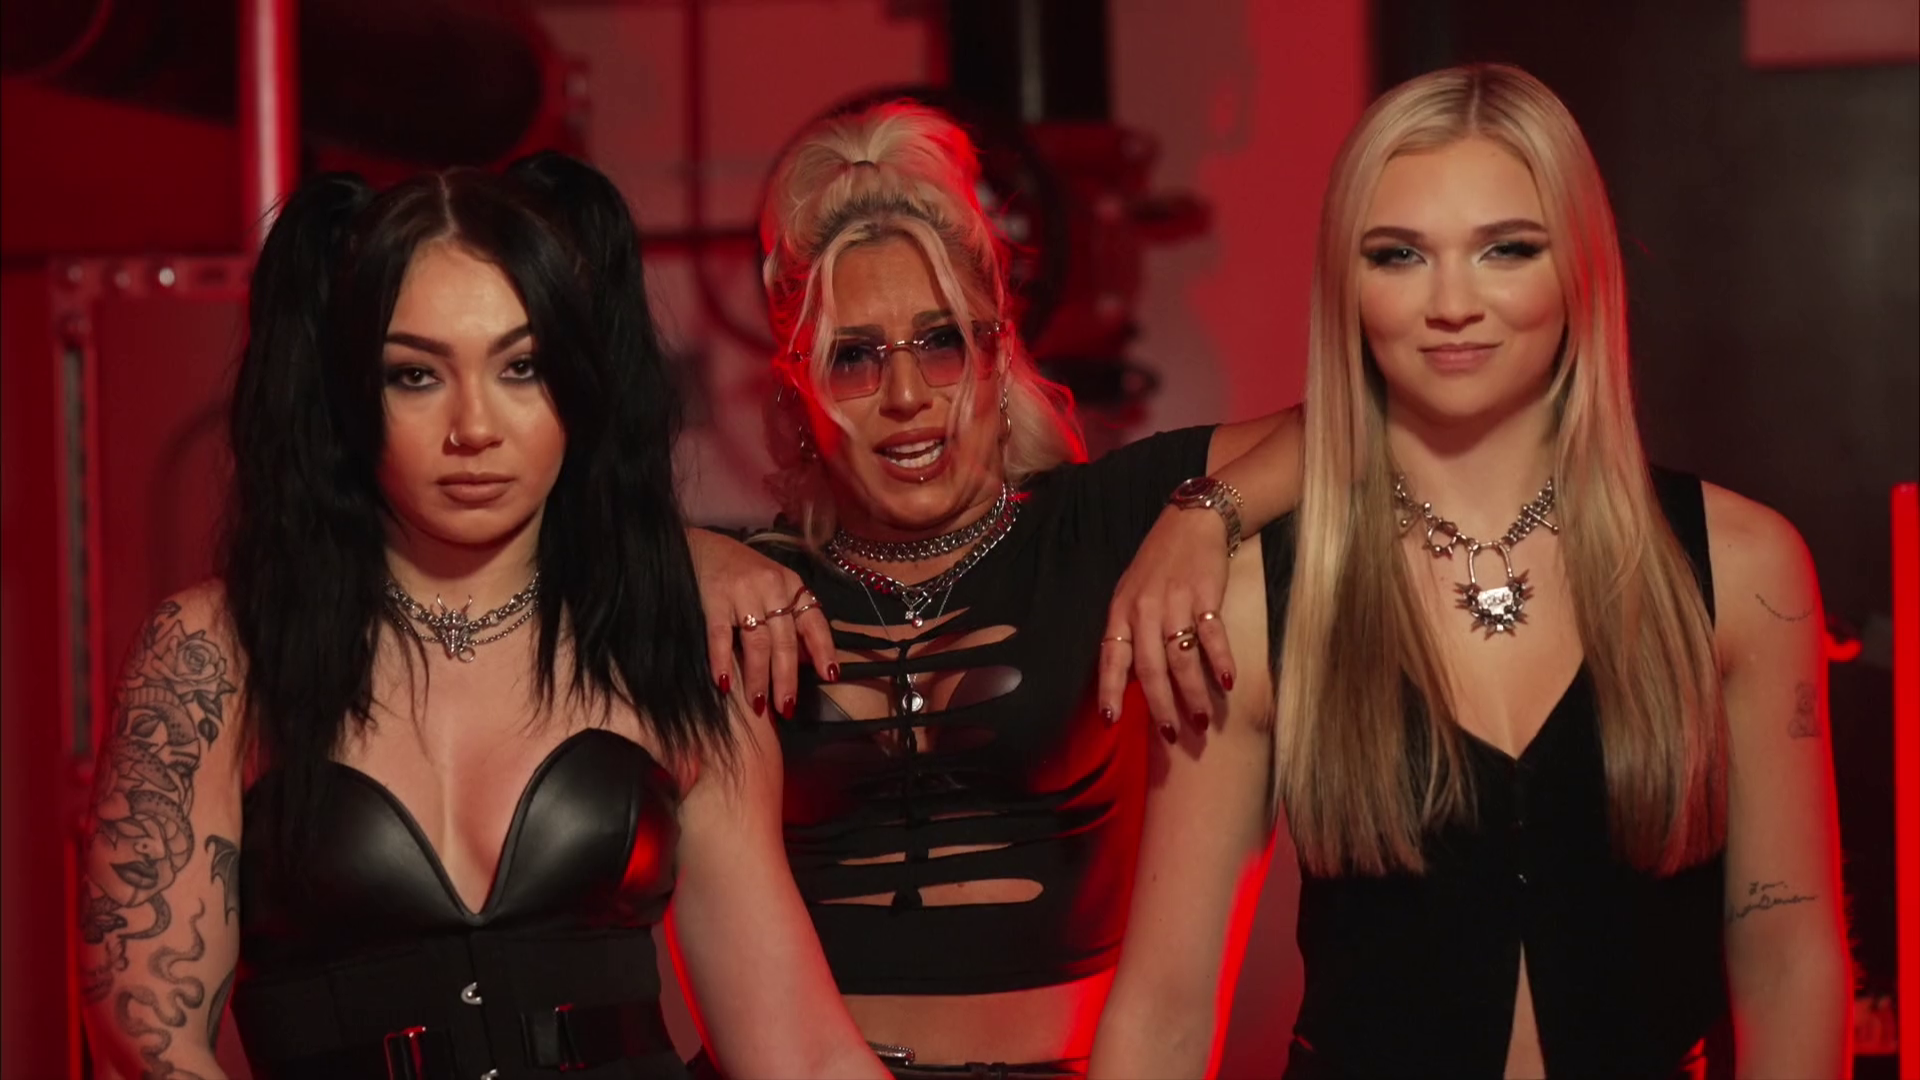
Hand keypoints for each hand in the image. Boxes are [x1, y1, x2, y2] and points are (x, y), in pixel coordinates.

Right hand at [686, 529, 837, 717]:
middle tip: (786, 707)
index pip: (814, 621)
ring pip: (757, 643)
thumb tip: (805, 660)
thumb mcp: (773, 585)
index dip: (823, 650)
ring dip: (758, 677)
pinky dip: (723, 662)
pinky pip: (721, 637)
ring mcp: (742, 592)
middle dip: (787, 678)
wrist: (699, 546)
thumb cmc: (740, 572)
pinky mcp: (713, 598)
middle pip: (785, 641)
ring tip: (758, 704)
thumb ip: (788, 617)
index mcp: (791, 585)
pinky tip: (725, 684)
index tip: (830, 677)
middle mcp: (771, 587)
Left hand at [1097, 505, 1233, 734]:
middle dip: (1160, 705)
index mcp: (1121, 610)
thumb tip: (1132, 679)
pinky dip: (1220, 661)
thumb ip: (1130, 631)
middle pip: (1150, 667)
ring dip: (1193, 693)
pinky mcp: (1205, 595)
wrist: (1192, 520)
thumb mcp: (1132, 592)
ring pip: (1181, 657)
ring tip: (1202, 719)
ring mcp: (1175, 601)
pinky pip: (1212, 635)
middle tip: (1172, 734)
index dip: (1110, 689)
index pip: (1111, 656)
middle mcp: (1144, 608)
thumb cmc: (1160, 562)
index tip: (1110, 721)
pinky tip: (1227, 683)